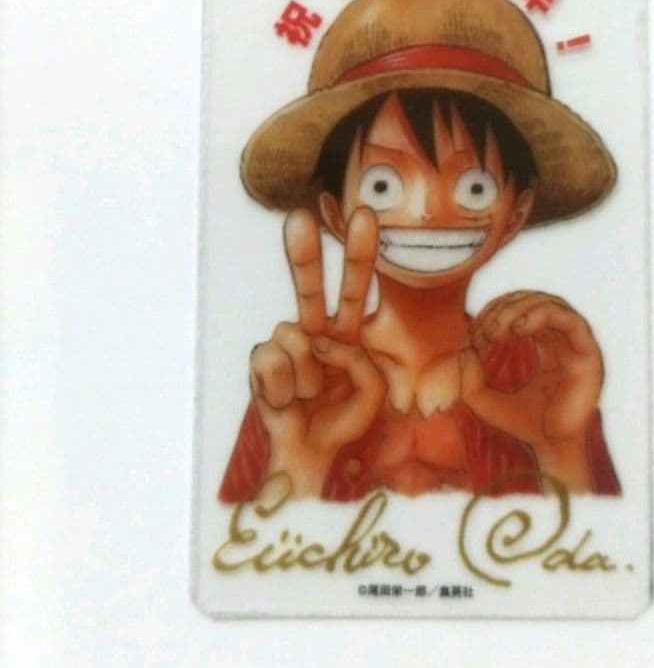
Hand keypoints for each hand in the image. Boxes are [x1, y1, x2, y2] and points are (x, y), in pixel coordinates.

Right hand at [250, 206, 385, 495]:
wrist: (313, 453)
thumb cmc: (345, 417)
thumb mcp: (374, 390)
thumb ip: (359, 360)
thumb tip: (315, 339)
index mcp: (348, 330)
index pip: (355, 286)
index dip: (360, 252)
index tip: (364, 217)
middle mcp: (316, 329)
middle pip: (310, 286)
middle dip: (306, 253)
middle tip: (299, 218)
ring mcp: (287, 343)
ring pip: (298, 337)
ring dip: (311, 378)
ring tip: (310, 396)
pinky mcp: (262, 361)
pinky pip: (274, 361)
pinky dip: (285, 387)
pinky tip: (288, 400)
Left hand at [463, 292, 603, 447]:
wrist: (550, 451)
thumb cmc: (522, 426)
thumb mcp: (483, 401)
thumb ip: (469, 378)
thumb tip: (465, 350)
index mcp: (545, 345)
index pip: (520, 311)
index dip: (495, 313)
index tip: (475, 333)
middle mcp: (563, 341)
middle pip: (534, 302)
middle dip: (505, 309)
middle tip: (484, 329)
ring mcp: (577, 345)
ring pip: (551, 304)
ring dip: (519, 309)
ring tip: (496, 329)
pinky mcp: (588, 353)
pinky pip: (570, 320)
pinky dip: (542, 315)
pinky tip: (517, 329)